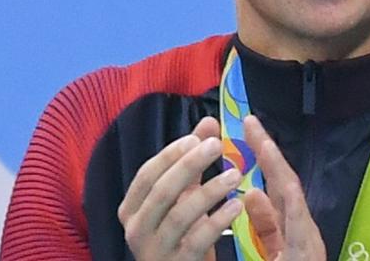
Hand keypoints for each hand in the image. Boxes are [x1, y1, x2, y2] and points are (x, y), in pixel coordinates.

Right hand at [118, 117, 242, 260]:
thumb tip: (208, 121)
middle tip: (217, 145)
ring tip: (236, 174)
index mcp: (133, 207)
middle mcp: (136, 228)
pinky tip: (236, 205)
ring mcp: (154, 250)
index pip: (147, 174)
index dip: (171, 154)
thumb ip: (192, 159)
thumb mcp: (184, 193)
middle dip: (190, 165)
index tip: (196, 138)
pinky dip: (218, 221)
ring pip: (179, 215)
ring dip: (209, 191)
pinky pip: (197, 240)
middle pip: (161, 191)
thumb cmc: (182, 231)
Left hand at [243, 115, 326, 260]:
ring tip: (259, 140)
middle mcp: (302, 230)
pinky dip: (285, 205)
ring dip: (276, 167)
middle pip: (285, 183)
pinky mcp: (306, 251)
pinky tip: (273, 183)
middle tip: (250, 122)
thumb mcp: (272, 249)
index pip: (275, 186)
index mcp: (290, 228)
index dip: (263, 157)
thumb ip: (267, 223)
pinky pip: (297, 226)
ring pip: (292, 197)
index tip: (248, 131)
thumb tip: (253, 193)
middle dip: (268, 151)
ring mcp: (307, 242)